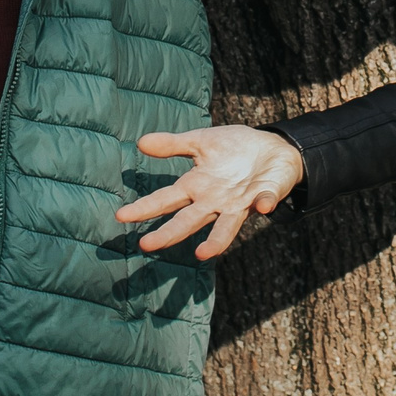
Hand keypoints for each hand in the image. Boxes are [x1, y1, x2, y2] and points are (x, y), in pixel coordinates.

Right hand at [116, 125, 304, 259]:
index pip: (166, 199)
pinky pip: (264, 202)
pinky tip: (262, 207)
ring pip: (225, 227)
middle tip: (146, 244)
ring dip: (217, 240)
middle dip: (168, 233)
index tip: (122, 216)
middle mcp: (214, 201)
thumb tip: (140, 143)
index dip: (145, 208)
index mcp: (197, 185)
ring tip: (204, 254)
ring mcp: (240, 203)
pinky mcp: (265, 196)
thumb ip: (173, 144)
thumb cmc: (234, 147)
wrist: (273, 148)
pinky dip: (264, 204)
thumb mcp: (201, 141)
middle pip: (188, 220)